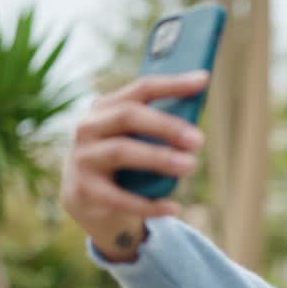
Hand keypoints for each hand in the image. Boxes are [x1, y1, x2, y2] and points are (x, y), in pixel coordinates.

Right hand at [59, 71, 208, 260]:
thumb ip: (159, 129)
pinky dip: (148, 204)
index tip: (203, 80)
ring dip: (159, 158)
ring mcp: (83, 158)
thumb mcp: (137, 141)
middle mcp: (89, 127)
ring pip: (122, 152)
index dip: (173, 84)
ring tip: (190, 166)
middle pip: (128, 116)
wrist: (87, 200)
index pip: (142, 89)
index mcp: (106, 107)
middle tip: (199, 140)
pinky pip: (119, 197)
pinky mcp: (84, 190)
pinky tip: (173, 207)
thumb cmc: (124, 163)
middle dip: (166, 126)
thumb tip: (198, 121)